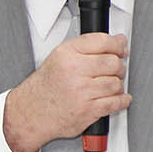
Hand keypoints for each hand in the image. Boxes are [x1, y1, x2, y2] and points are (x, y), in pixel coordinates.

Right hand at [2, 33, 129, 151]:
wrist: (31, 112)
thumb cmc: (47, 85)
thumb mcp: (60, 56)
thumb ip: (89, 45)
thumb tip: (118, 40)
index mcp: (67, 54)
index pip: (103, 42)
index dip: (118, 45)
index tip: (121, 49)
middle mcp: (73, 71)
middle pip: (113, 63)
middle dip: (118, 67)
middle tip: (115, 70)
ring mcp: (81, 92)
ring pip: (116, 83)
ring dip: (117, 85)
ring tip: (109, 85)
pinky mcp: (87, 110)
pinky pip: (115, 103)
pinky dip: (121, 101)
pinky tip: (118, 98)